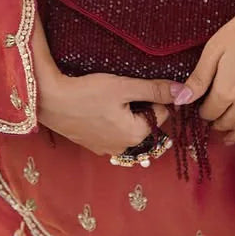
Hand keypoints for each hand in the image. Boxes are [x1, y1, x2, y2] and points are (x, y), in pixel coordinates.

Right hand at [36, 68, 181, 157]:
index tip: (133, 87)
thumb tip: (185, 92)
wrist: (49, 100)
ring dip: (123, 114)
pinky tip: (96, 108)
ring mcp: (106, 149)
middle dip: (138, 107)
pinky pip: (111, 132)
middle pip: (144, 123)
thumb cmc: (87, 92)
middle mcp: (123, 148)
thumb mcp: (124, 86)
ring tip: (106, 99)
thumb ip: (155, 90)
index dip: (151, 97)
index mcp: (135, 135)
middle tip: (118, 92)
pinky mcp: (91, 145)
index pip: (160, 114)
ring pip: (127, 128)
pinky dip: (109, 121)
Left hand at [175, 0, 234, 144]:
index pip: (209, 113)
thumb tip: (181, 99)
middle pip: (227, 124)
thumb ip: (199, 78)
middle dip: (217, 124)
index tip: (202, 108)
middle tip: (213, 121)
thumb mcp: (216, 48)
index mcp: (227, 90)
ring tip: (228, 136)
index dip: (203, 112)